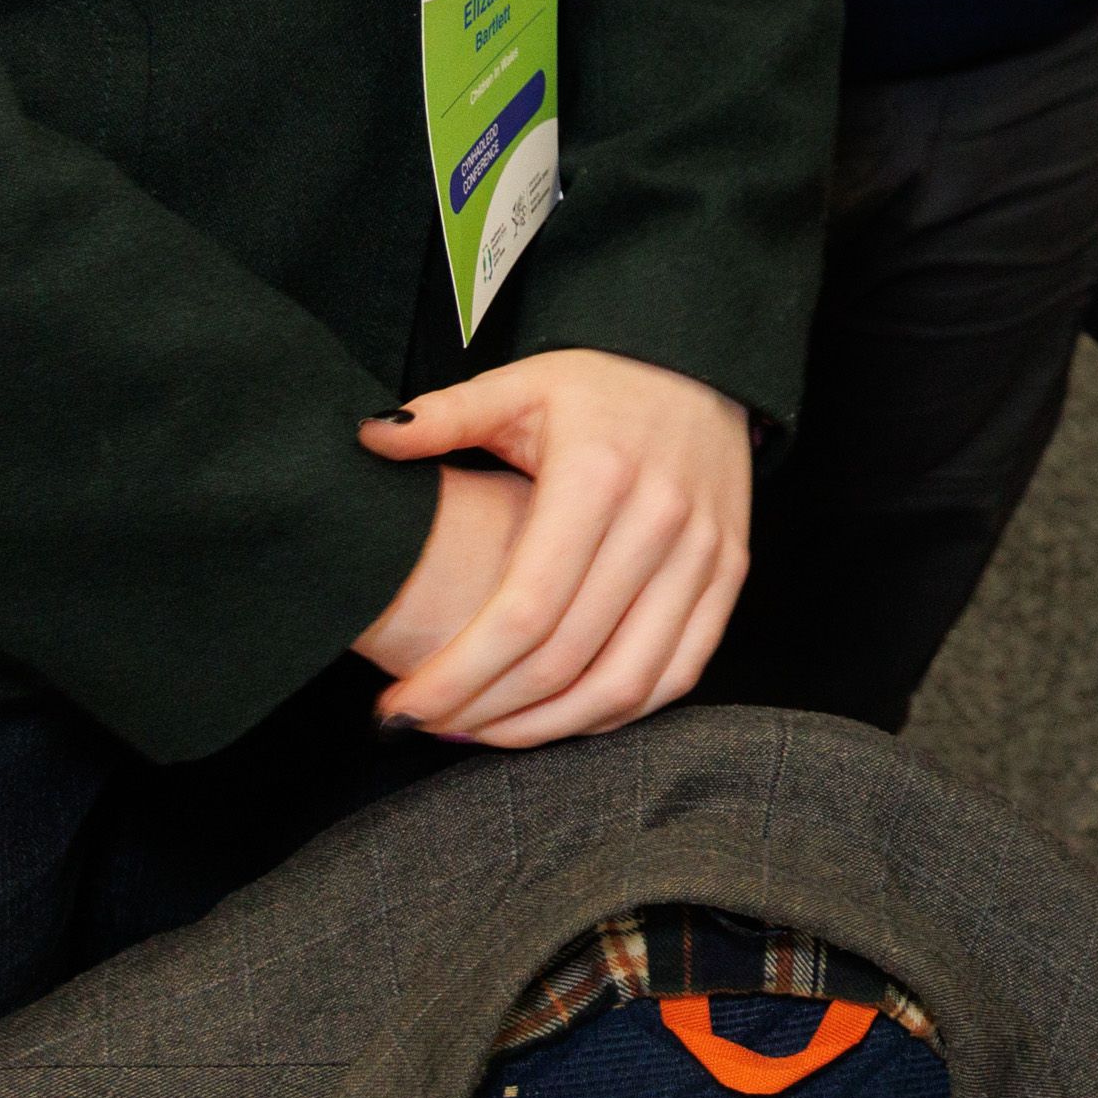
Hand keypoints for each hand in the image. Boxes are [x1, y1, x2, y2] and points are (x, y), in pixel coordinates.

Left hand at [353, 349, 749, 744]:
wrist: (702, 367)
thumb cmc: (599, 386)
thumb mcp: (521, 385)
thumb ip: (446, 415)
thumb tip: (367, 437)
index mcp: (598, 477)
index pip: (522, 612)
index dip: (457, 676)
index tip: (400, 708)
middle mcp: (660, 519)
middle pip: (565, 658)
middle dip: (484, 710)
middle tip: (427, 725)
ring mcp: (703, 552)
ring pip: (626, 682)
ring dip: (547, 727)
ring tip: (483, 730)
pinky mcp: (730, 572)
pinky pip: (678, 672)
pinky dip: (616, 713)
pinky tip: (559, 715)